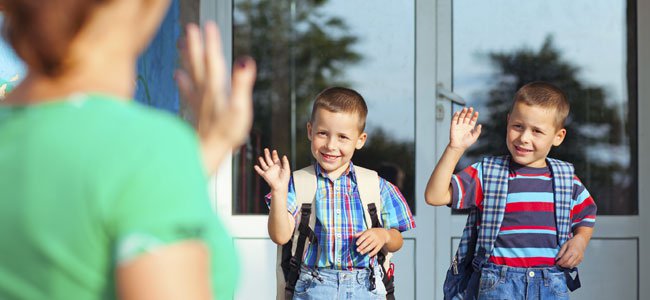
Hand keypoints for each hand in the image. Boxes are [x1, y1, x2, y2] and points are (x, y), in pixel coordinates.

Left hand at [176, 21, 255, 171]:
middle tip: (190, 27)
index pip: (214, 60)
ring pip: (191, 73)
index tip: (208, 25)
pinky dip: (182, 80)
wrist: (206, 154)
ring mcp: (199, 102)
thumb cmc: (225, 134)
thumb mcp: (240, 109)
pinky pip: (188, 91)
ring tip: (181, 42)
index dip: (211, 42)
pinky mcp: (197, 111)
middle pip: (198, 63)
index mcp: (216, 88)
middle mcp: (205, 92)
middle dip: (195, 45)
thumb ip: (242, 84)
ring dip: (187, 57)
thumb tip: (245, 60)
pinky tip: (177, 74)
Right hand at [253, 148, 290, 190]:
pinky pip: (260, 171)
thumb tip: (284, 156)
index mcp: (278, 166)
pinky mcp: (265, 175)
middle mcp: (273, 168)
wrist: (280, 186)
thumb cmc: (285, 179)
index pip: (275, 159)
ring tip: (260, 157)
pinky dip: (257, 169)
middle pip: (269, 160)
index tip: (274, 151)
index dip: (274, 155)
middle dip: (267, 154)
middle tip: (266, 149)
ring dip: (262, 161)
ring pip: (264, 165)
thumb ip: (285, 162)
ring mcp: (268, 171)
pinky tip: (255, 166)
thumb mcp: (287, 169)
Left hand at [354, 228, 389, 256]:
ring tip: (361, 253)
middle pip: (368, 241)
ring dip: (366, 250)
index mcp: (370, 232)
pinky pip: (376, 250)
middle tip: (357, 250)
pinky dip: (372, 253)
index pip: (364, 236)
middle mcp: (374, 236)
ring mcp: (377, 241)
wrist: (384, 234)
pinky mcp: (380, 245)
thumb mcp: (367, 231)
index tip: (356, 244)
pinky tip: (368, 255)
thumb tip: (354, 236)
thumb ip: (360, 233)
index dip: (360, 240)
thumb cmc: (373, 233)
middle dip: (362, 246)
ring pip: (371, 246)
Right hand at [449, 107, 480, 150]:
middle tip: (471, 108)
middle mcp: (464, 125)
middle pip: (467, 117)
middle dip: (469, 113)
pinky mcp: (453, 126)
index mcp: (470, 128)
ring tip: (465, 109)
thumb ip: (478, 131)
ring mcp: (459, 125)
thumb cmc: (466, 143)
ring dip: (463, 112)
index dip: (474, 116)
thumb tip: (480, 125)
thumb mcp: (474, 137)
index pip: (472, 120)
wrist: (458, 146)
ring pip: (461, 117)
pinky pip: (454, 120)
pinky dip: (455, 116)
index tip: (476, 112)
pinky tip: (458, 112)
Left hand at [556, 235, 587, 268]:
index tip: (557, 263)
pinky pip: (575, 265)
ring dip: (566, 266)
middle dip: (563, 265)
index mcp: (571, 250)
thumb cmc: (572, 242)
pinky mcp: (581, 260)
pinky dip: (570, 266)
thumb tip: (557, 258)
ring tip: (563, 264)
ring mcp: (579, 258)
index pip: (565, 258)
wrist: (581, 241)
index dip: (560, 262)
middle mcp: (576, 255)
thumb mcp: (564, 245)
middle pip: (568, 263)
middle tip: (559, 264)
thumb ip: (560, 252)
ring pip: (572, 265)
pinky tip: (567, 264)